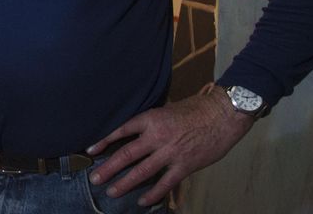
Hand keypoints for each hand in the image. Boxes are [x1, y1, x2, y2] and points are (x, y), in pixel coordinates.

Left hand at [86, 89, 253, 205]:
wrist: (222, 115)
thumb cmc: (196, 110)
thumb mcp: (167, 110)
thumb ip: (152, 123)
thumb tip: (138, 134)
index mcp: (150, 119)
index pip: (121, 131)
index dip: (104, 141)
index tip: (90, 151)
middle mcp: (157, 136)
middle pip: (126, 154)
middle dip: (108, 168)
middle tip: (95, 178)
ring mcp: (170, 153)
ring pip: (142, 171)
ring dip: (125, 183)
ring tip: (111, 192)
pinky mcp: (184, 166)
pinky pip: (165, 183)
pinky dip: (153, 194)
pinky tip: (142, 201)